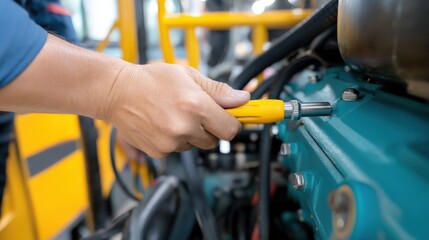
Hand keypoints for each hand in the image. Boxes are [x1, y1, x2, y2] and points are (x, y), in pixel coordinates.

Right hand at [105, 63, 249, 158]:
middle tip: (197, 113)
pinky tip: (163, 124)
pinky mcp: (159, 152)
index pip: (230, 129)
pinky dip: (175, 140)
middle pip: (215, 141)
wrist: (117, 92)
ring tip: (174, 115)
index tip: (231, 120)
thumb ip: (218, 90)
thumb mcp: (188, 76)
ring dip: (191, 134)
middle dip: (211, 128)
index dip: (233, 124)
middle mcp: (185, 127)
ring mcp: (171, 142)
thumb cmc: (151, 80)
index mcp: (196, 106)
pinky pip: (178, 149)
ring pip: (195, 145)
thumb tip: (242, 98)